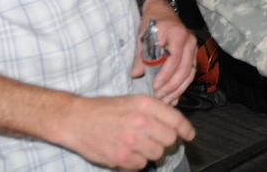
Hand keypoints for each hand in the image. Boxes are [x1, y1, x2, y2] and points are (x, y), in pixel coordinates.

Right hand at [55, 94, 194, 168]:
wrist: (76, 120)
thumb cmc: (104, 109)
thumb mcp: (132, 100)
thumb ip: (154, 110)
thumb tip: (174, 124)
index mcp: (144, 105)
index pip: (175, 120)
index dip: (186, 129)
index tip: (189, 135)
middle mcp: (140, 122)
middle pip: (169, 139)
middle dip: (166, 140)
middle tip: (156, 139)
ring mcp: (131, 141)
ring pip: (157, 154)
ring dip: (152, 151)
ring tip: (139, 144)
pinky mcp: (121, 157)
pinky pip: (141, 165)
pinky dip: (137, 161)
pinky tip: (128, 151)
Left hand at [133, 1, 197, 104]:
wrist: (162, 12)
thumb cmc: (152, 23)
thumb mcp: (143, 36)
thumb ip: (140, 56)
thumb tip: (136, 74)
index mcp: (178, 34)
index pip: (174, 58)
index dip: (165, 75)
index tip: (155, 86)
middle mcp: (190, 42)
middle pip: (184, 69)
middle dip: (172, 86)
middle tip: (159, 97)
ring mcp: (193, 49)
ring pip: (189, 74)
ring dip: (177, 89)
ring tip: (165, 100)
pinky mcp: (192, 55)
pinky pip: (190, 74)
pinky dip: (182, 86)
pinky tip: (173, 97)